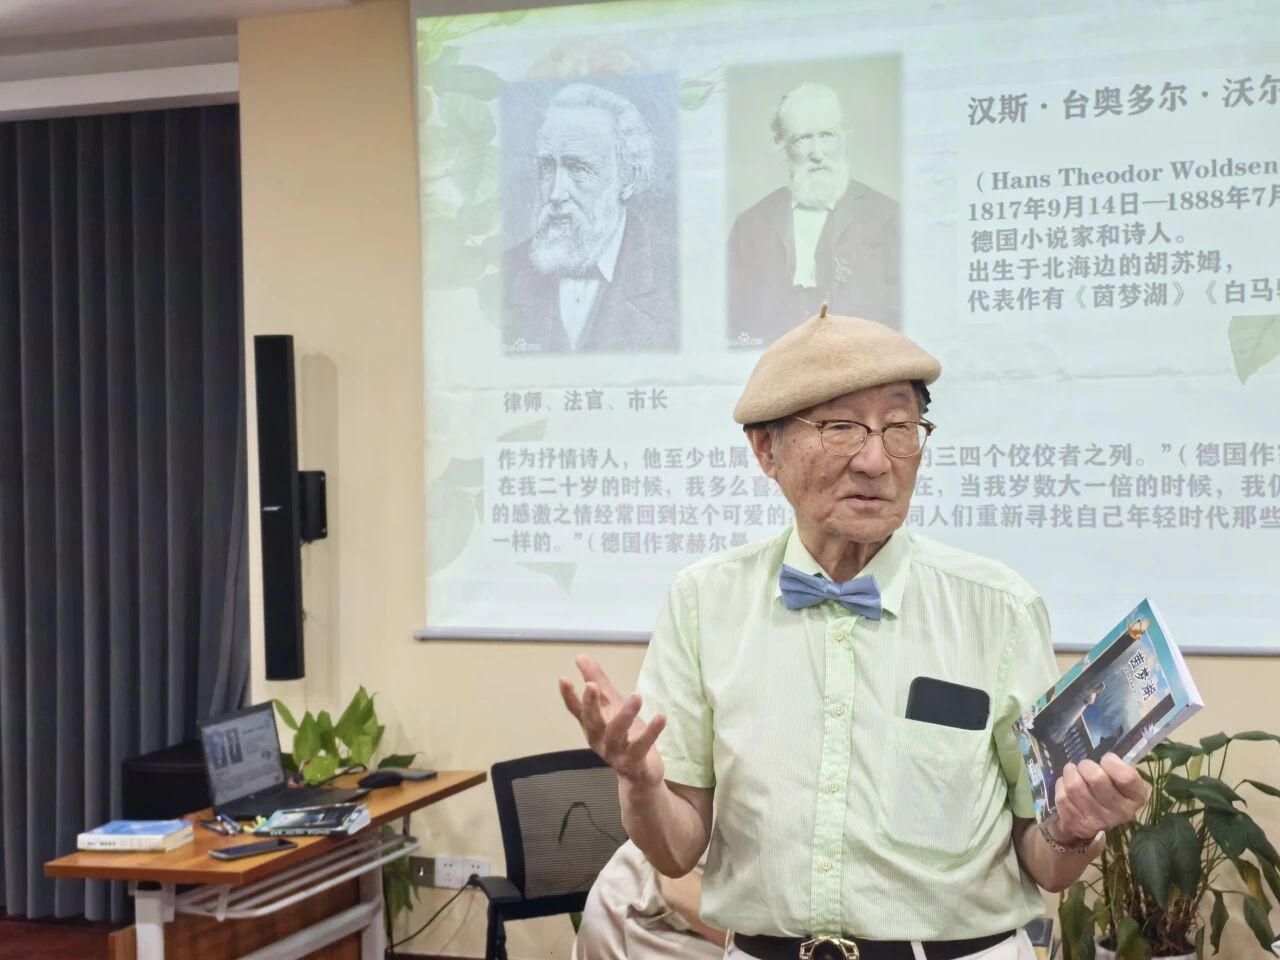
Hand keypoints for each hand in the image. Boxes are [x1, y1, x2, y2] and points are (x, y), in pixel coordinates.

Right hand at [559, 655, 665, 787]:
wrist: (641, 775)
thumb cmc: (625, 736)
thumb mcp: (612, 706)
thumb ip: (598, 682)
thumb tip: (581, 657)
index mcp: (593, 726)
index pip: (577, 711)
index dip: (569, 696)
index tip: (563, 679)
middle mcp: (600, 740)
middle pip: (592, 722)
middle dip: (590, 705)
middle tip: (591, 686)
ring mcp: (616, 753)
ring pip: (616, 733)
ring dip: (625, 714)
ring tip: (636, 696)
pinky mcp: (634, 763)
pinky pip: (641, 747)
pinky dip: (651, 733)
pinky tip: (661, 717)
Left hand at [1053, 754, 1150, 842]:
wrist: (1093, 820)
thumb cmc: (1109, 790)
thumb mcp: (1121, 778)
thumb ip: (1117, 767)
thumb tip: (1106, 758)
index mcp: (1136, 798)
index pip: (1126, 777)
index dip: (1111, 762)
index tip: (1106, 760)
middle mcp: (1121, 813)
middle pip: (1096, 778)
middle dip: (1086, 765)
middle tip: (1085, 766)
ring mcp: (1098, 821)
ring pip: (1075, 786)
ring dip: (1070, 773)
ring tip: (1073, 772)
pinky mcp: (1077, 824)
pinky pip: (1062, 796)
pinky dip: (1061, 785)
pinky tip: (1067, 787)